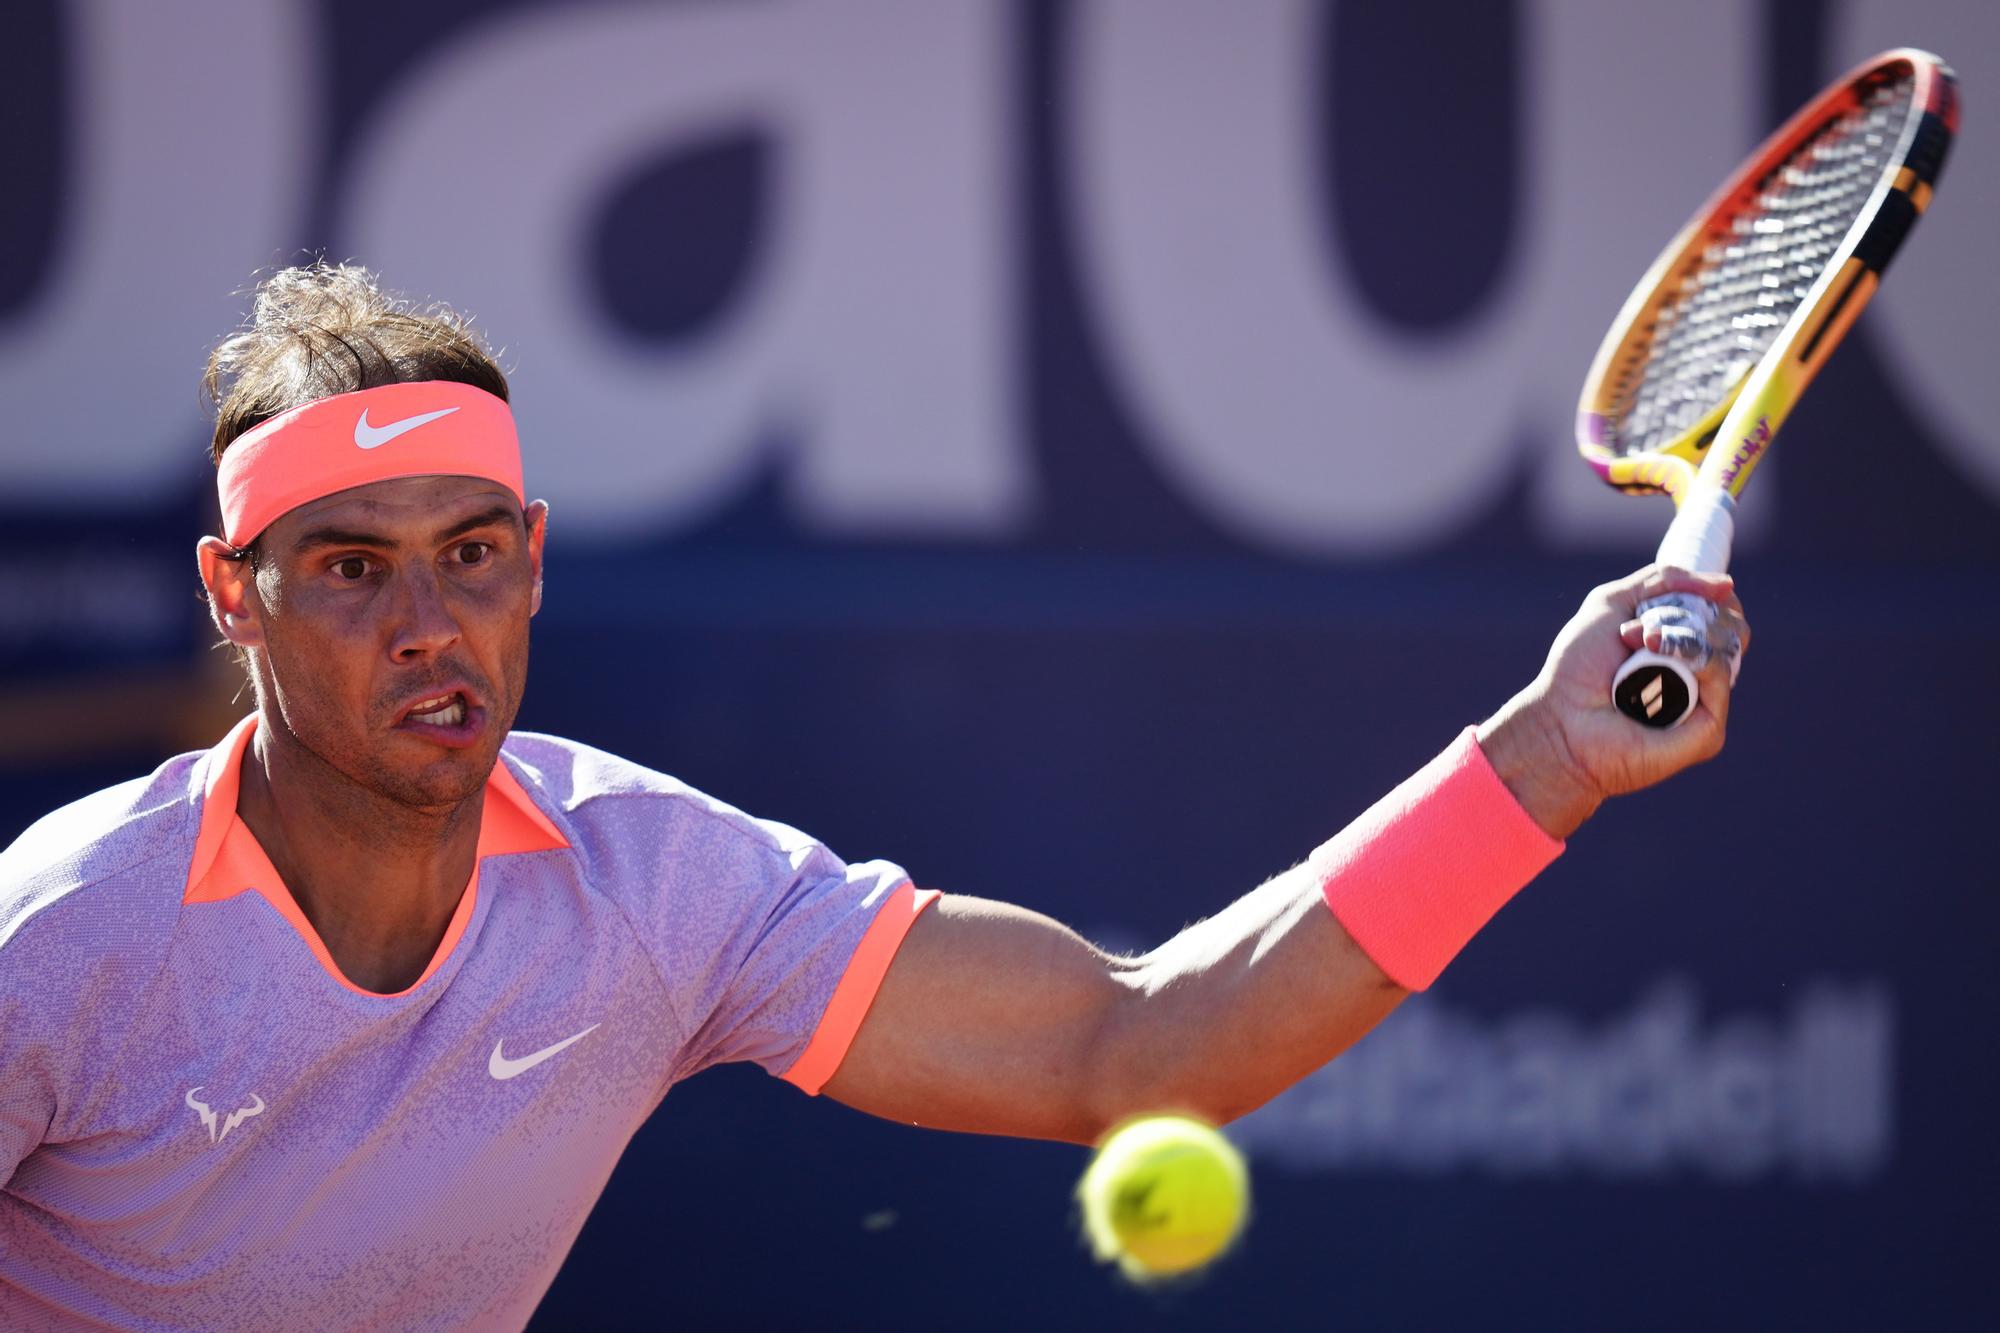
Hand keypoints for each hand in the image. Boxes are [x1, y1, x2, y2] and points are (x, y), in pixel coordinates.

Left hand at [1477, 565, 1749, 837]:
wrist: (1560, 718)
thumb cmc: (1577, 668)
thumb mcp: (1611, 603)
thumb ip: (1662, 581)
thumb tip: (1727, 584)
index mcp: (1681, 647)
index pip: (1725, 612)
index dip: (1709, 596)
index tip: (1678, 595)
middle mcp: (1699, 675)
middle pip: (1731, 626)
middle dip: (1685, 613)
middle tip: (1638, 630)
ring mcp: (1706, 702)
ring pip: (1727, 646)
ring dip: (1676, 633)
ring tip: (1634, 643)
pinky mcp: (1709, 730)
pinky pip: (1719, 677)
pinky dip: (1691, 658)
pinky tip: (1657, 661)